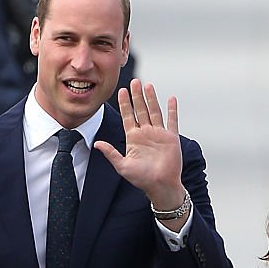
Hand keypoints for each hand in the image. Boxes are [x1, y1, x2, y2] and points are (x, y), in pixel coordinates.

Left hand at [94, 79, 183, 209]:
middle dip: (136, 96)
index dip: (124, 104)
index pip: (128, 116)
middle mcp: (146, 133)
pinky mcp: (171, 137)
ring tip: (148, 85)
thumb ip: (111, 153)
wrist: (161, 185)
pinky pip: (172, 120)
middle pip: (140, 110)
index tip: (121, 91)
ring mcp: (159, 134)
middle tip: (134, 81)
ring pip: (154, 111)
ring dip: (151, 98)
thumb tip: (97, 143)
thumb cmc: (142, 179)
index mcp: (133, 138)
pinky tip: (171, 98)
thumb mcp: (122, 166)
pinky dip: (172, 109)